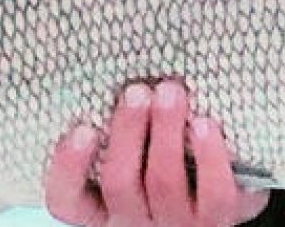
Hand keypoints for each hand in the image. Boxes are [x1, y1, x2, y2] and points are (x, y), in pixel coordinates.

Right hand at [44, 81, 269, 225]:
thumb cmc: (163, 163)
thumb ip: (121, 132)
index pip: (66, 200)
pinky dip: (210, 156)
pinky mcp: (219, 219)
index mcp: (101, 208)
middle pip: (120, 183)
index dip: (69, 166)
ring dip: (166, 131)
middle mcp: (133, 222)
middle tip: (136, 91)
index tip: (82, 127)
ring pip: (164, 183)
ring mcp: (176, 223)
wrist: (216, 199)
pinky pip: (215, 194)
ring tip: (171, 92)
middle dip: (128, 132)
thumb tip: (118, 73)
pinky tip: (205, 124)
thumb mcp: (133, 157)